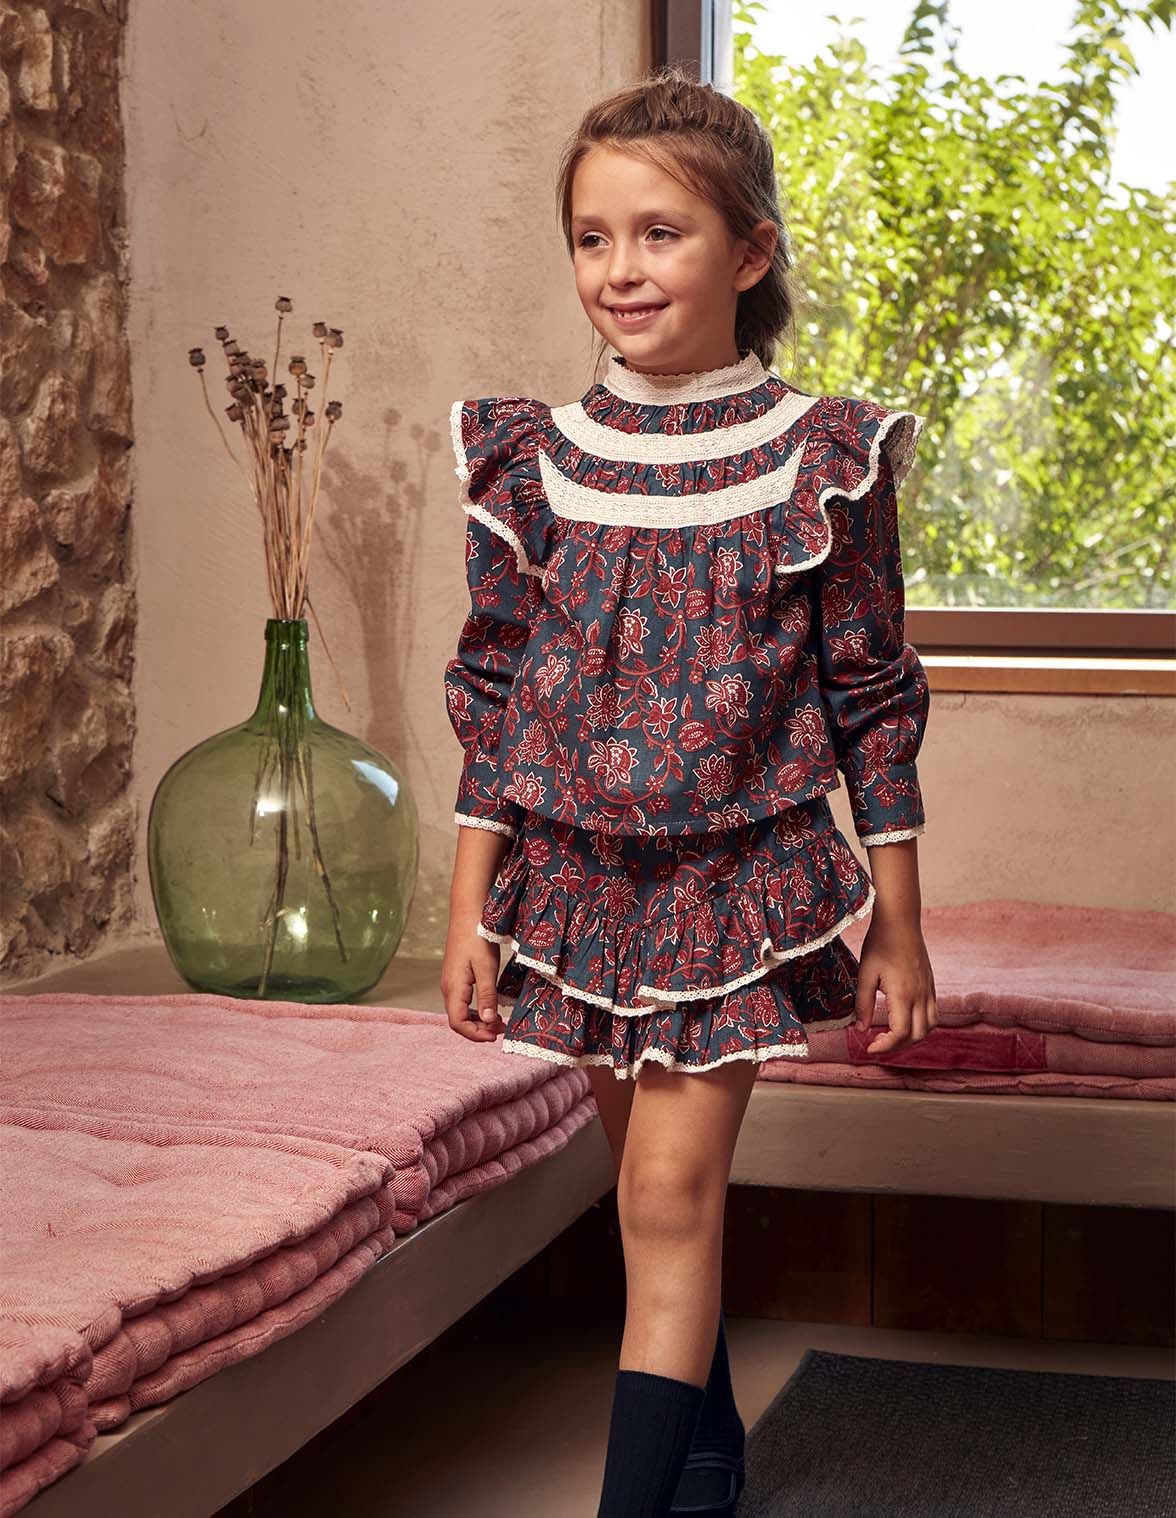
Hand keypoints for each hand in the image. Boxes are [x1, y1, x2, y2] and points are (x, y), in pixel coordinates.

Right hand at [440, 906, 506, 1042]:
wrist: (468, 912)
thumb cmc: (478, 937)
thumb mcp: (487, 968)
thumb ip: (487, 996)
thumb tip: (487, 1022)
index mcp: (453, 988)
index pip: (458, 1023)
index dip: (475, 1035)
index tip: (495, 1036)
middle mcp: (448, 987)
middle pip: (458, 1020)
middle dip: (478, 1030)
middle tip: (501, 1030)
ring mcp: (450, 981)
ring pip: (460, 1011)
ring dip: (477, 1020)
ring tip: (498, 1021)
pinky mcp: (456, 975)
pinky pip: (462, 1001)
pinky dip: (475, 1009)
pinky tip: (489, 1006)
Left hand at [854, 913, 937, 1056]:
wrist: (901, 921)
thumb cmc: (880, 944)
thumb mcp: (865, 973)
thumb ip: (862, 1003)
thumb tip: (860, 1029)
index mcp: (903, 994)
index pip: (900, 1033)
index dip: (885, 1046)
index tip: (869, 1047)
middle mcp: (920, 995)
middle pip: (916, 1035)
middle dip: (897, 1046)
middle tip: (877, 1043)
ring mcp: (928, 990)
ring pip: (929, 1027)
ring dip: (912, 1037)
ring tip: (892, 1034)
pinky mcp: (931, 984)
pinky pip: (933, 1013)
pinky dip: (921, 1025)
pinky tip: (904, 1019)